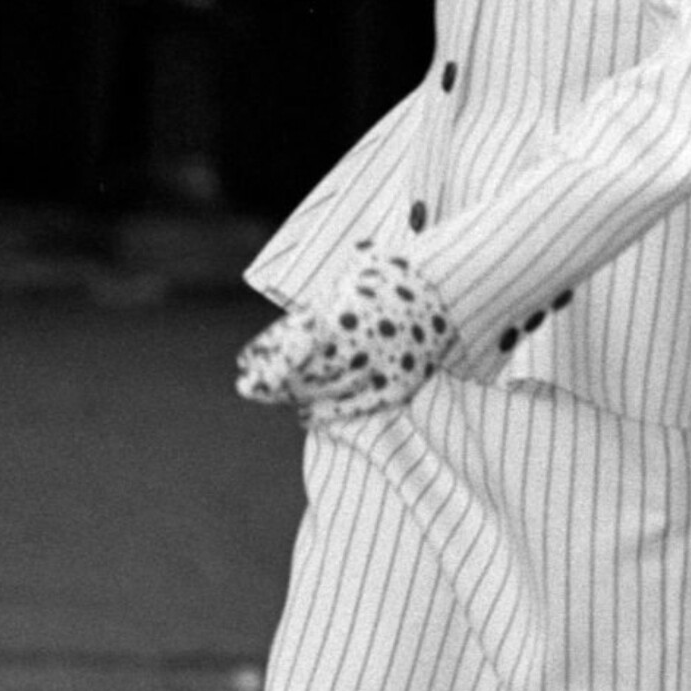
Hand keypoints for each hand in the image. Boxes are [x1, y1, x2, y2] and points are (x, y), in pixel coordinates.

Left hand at [236, 247, 455, 419]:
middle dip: (270, 383)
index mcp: (342, 320)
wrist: (447, 288)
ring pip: (322, 396)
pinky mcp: (395, 389)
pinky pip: (350, 410)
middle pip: (300, 378)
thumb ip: (310, 315)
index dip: (264, 362)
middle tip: (247, 387)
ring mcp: (378, 372)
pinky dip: (323, 413)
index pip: (290, 351)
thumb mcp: (344, 283)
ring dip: (293, 397)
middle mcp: (358, 351)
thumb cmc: (390, 276)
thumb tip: (271, 345)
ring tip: (276, 395)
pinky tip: (304, 414)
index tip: (243, 366)